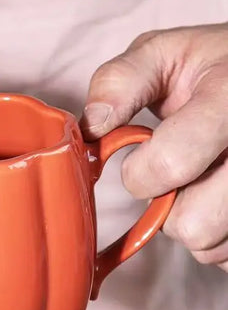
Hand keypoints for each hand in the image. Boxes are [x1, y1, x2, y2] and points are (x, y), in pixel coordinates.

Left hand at [82, 24, 227, 270]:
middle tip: (178, 172)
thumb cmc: (209, 68)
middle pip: (192, 224)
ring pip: (208, 246)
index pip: (170, 166)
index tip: (142, 155)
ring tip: (202, 181)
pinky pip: (226, 256)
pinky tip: (219, 197)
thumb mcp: (163, 53)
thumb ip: (119, 82)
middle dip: (166, 204)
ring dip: (190, 220)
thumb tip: (94, 125)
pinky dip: (215, 234)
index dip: (140, 172)